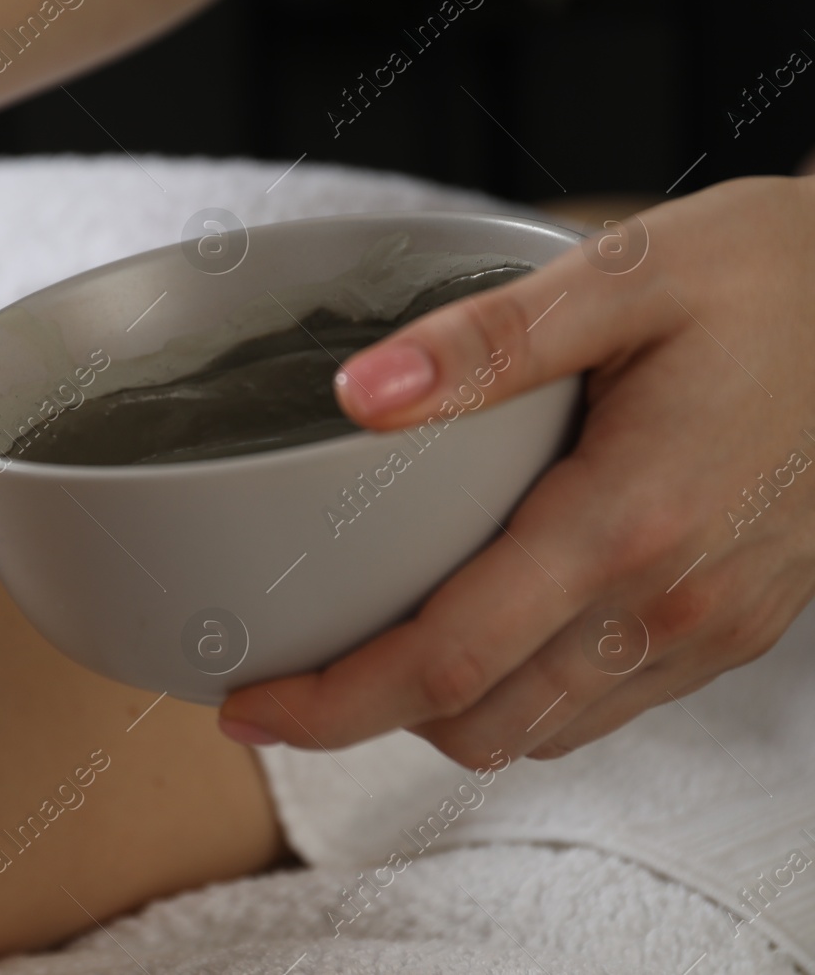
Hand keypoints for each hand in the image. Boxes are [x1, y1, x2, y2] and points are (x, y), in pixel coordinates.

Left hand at [219, 175, 814, 765]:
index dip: (331, 701)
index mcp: (629, 522)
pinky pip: (602, 708)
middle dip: (365, 720)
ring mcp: (711, 631)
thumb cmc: (778, 276)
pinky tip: (478, 633)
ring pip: (541, 732)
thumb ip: (489, 340)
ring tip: (366, 654)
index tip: (244, 704)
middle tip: (284, 674)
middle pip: (481, 724)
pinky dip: (518, 698)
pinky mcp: (736, 631)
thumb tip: (356, 395)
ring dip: (440, 714)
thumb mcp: (629, 273)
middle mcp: (672, 604)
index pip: (446, 661)